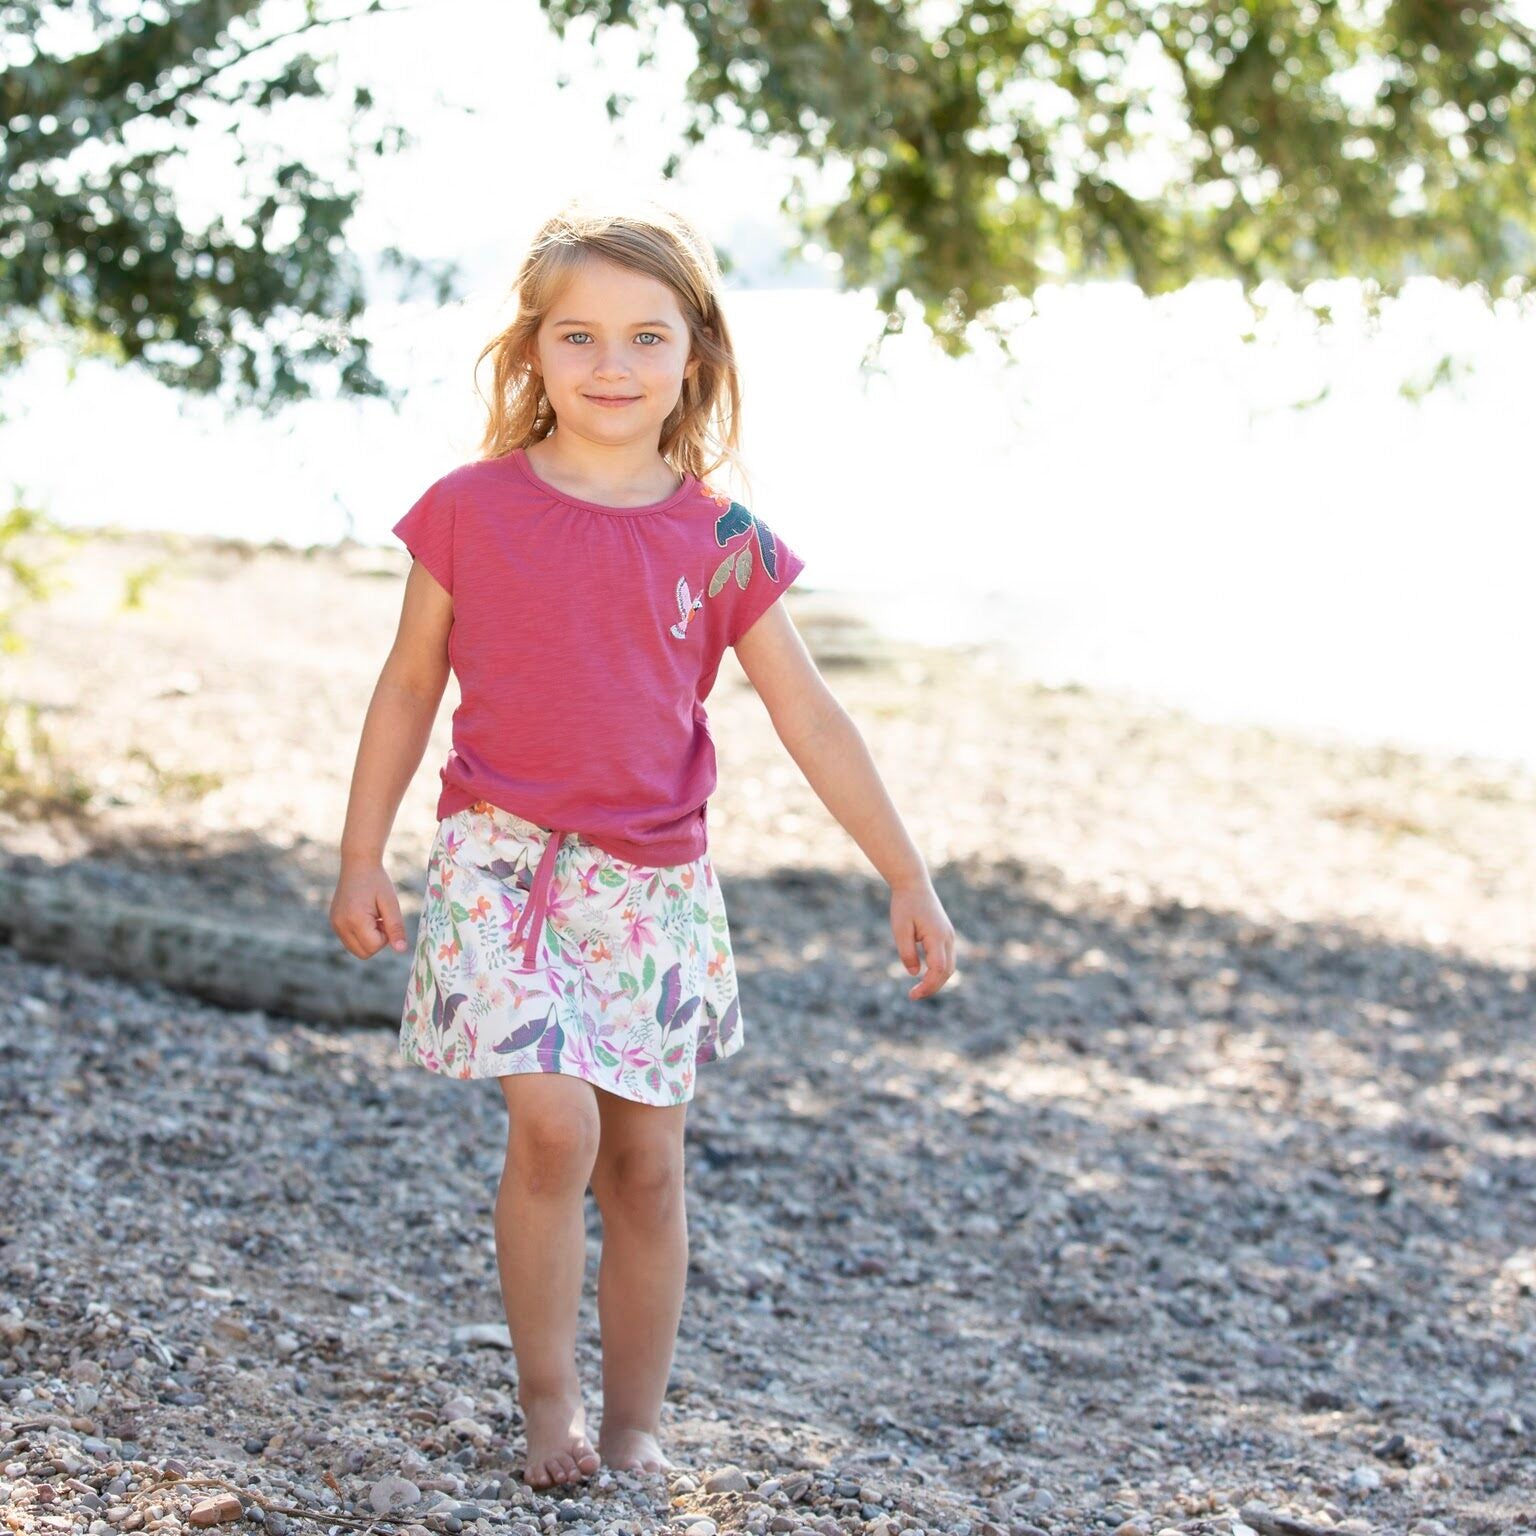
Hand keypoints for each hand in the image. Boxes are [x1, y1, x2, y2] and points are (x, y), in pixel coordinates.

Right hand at [329, 858, 409, 959]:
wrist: (358, 864)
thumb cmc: (377, 881)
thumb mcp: (391, 903)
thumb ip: (396, 928)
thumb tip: (401, 950)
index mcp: (354, 920)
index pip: (374, 947)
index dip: (385, 936)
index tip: (386, 919)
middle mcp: (340, 925)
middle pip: (363, 954)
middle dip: (377, 941)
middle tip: (381, 919)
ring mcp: (335, 925)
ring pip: (356, 950)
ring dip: (369, 939)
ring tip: (373, 917)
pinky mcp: (334, 923)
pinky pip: (350, 941)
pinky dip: (361, 935)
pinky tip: (365, 917)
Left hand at [891, 879, 956, 999]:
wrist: (914, 884)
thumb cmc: (905, 905)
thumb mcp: (900, 929)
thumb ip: (907, 953)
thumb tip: (914, 973)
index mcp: (937, 936)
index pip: (938, 970)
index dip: (927, 986)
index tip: (912, 995)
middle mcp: (948, 938)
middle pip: (947, 971)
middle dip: (932, 987)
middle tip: (913, 996)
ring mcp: (949, 936)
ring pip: (949, 966)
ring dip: (936, 980)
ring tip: (919, 989)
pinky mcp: (946, 934)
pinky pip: (946, 958)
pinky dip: (938, 970)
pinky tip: (924, 975)